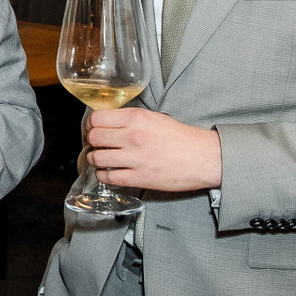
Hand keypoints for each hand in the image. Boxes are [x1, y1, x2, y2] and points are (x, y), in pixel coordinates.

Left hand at [85, 107, 220, 193]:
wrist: (203, 157)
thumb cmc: (182, 138)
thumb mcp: (155, 118)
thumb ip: (131, 119)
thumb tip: (109, 122)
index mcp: (137, 118)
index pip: (97, 118)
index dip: (92, 124)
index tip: (94, 128)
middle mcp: (133, 136)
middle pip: (94, 138)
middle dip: (92, 142)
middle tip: (97, 145)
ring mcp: (135, 158)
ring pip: (97, 159)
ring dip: (95, 160)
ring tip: (101, 159)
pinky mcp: (140, 178)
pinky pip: (109, 177)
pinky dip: (104, 176)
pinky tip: (108, 173)